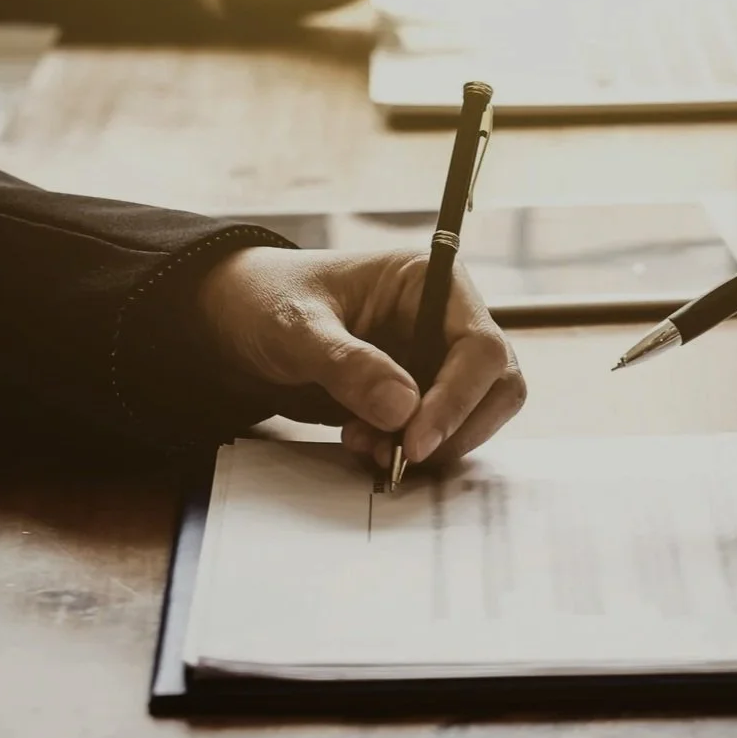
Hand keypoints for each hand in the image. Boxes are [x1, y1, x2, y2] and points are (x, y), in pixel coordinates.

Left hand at [197, 247, 525, 467]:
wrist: (238, 324)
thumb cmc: (266, 302)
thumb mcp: (294, 326)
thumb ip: (346, 363)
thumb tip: (404, 410)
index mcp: (431, 282)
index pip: (481, 347)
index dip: (459, 399)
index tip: (414, 442)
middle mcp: (447, 319)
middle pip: (498, 386)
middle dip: (455, 429)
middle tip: (399, 455)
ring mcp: (438, 360)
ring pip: (476, 417)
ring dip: (433, 446)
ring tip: (366, 447)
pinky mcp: (422, 396)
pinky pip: (443, 434)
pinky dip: (413, 452)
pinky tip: (365, 445)